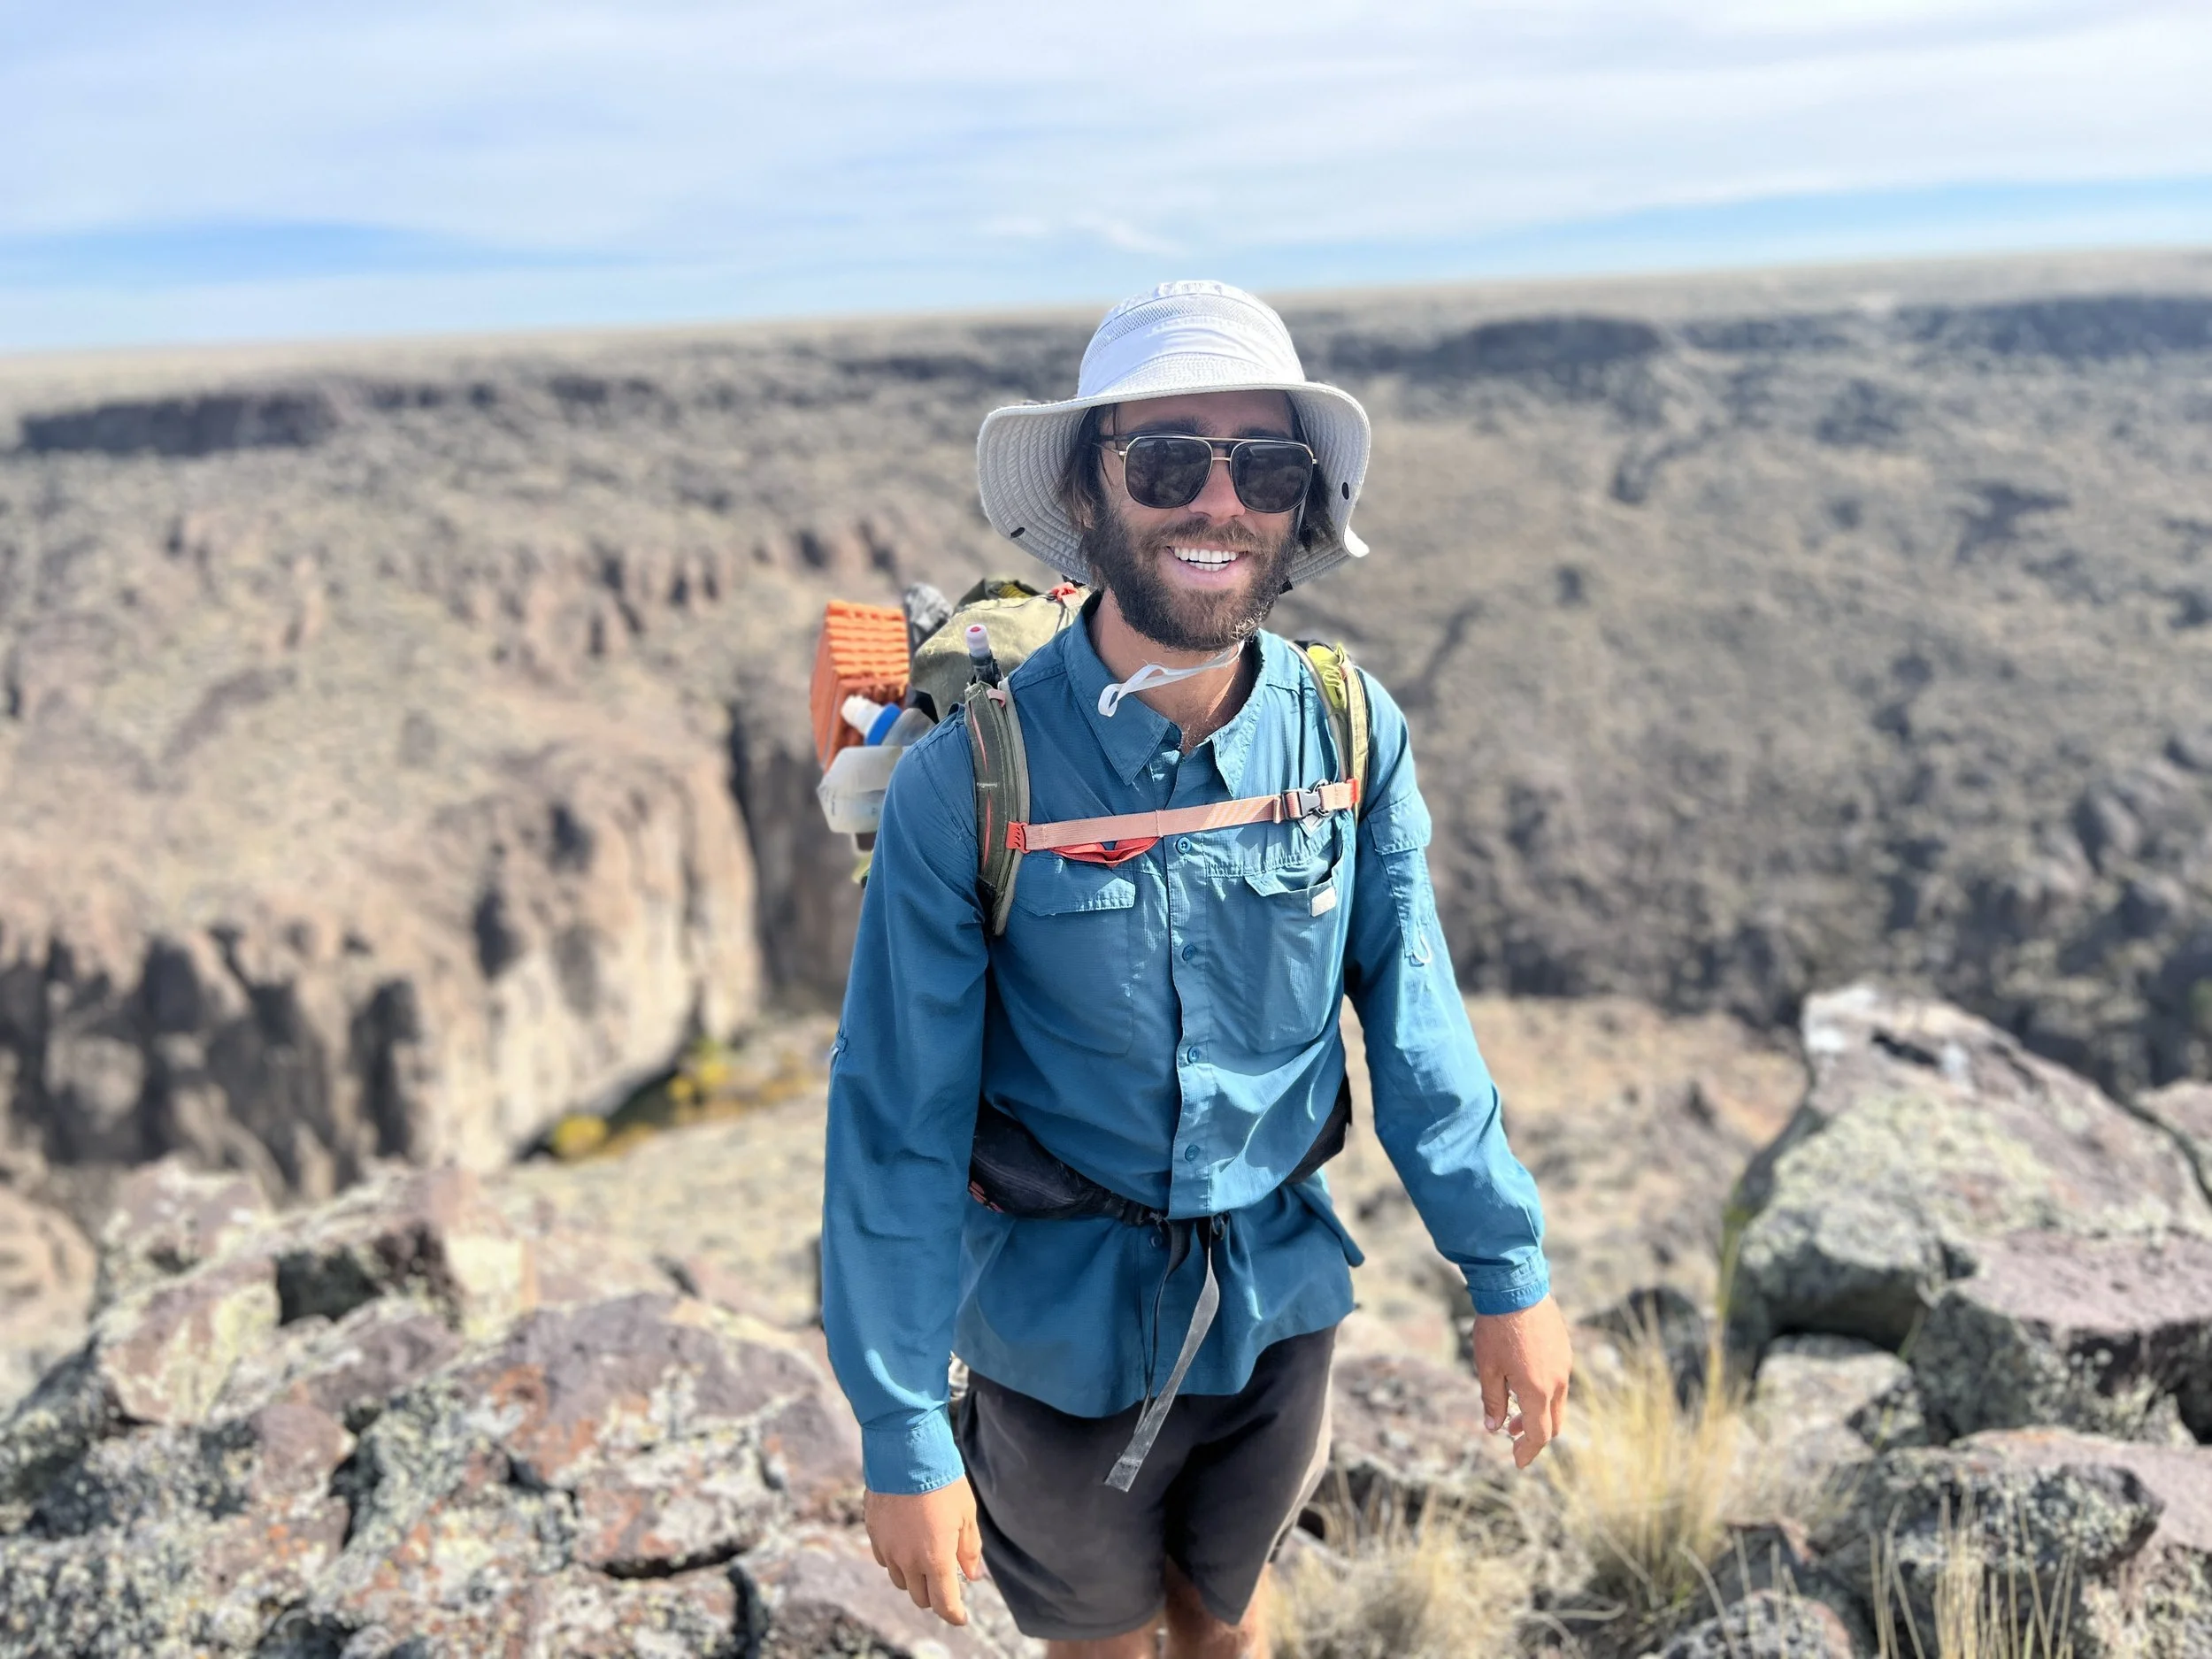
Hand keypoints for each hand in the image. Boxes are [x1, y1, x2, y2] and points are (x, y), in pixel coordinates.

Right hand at [864, 1477, 985, 1625]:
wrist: (905, 1452)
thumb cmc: (942, 1481)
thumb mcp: (966, 1515)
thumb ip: (969, 1550)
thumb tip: (973, 1575)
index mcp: (935, 1559)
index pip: (944, 1603)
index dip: (955, 1614)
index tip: (961, 1616)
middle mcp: (908, 1560)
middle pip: (921, 1597)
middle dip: (936, 1594)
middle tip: (948, 1580)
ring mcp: (888, 1549)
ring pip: (901, 1580)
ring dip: (915, 1578)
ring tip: (927, 1558)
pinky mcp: (874, 1534)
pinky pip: (885, 1560)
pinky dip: (897, 1561)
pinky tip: (907, 1543)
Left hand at [1471, 1294, 1572, 1469]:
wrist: (1515, 1286)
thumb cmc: (1496, 1329)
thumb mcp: (1487, 1368)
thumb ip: (1493, 1401)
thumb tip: (1494, 1428)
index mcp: (1538, 1391)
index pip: (1539, 1435)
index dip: (1528, 1452)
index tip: (1517, 1462)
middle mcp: (1558, 1381)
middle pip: (1554, 1423)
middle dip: (1535, 1436)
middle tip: (1513, 1437)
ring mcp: (1564, 1364)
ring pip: (1557, 1401)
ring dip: (1539, 1412)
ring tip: (1514, 1410)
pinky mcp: (1564, 1349)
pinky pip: (1559, 1380)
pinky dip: (1544, 1392)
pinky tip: (1523, 1381)